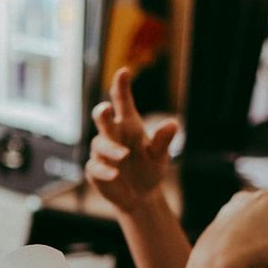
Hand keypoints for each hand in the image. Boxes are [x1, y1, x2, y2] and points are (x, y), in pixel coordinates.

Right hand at [85, 67, 177, 214]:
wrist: (140, 196)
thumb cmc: (150, 168)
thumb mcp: (160, 156)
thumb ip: (162, 140)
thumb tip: (172, 123)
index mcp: (129, 125)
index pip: (122, 101)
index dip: (122, 86)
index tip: (124, 71)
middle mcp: (113, 135)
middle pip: (103, 118)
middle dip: (103, 113)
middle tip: (105, 109)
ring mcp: (102, 152)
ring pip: (99, 144)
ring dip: (111, 149)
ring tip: (124, 156)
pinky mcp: (95, 170)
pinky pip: (95, 167)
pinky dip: (104, 170)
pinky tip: (115, 175)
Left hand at [185, 186, 267, 267]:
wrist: (213, 265)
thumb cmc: (250, 250)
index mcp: (265, 198)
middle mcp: (245, 198)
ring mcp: (229, 209)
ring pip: (251, 224)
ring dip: (261, 242)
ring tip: (265, 267)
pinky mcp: (216, 223)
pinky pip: (236, 231)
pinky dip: (245, 244)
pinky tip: (245, 258)